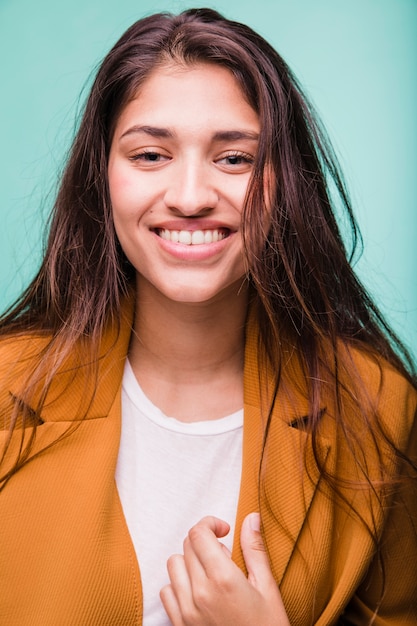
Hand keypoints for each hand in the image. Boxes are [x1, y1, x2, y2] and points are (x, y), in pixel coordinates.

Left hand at [160, 512, 289, 624]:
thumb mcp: (268, 587)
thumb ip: (255, 549)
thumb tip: (251, 517)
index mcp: (223, 578)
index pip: (198, 533)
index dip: (210, 524)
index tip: (225, 531)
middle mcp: (199, 592)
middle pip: (187, 545)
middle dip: (205, 542)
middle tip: (225, 555)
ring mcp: (186, 611)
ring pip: (173, 565)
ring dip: (191, 562)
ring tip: (212, 573)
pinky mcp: (180, 625)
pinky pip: (167, 592)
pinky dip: (179, 585)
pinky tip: (200, 592)